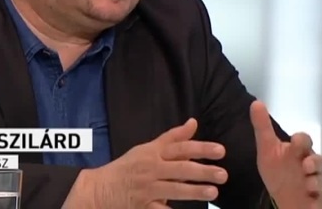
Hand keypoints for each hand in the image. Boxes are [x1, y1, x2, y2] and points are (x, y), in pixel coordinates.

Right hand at [90, 118, 227, 208]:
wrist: (98, 189)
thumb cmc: (127, 168)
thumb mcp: (147, 149)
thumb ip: (172, 138)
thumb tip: (193, 122)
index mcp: (153, 153)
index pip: (180, 147)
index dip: (200, 148)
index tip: (220, 151)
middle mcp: (151, 169)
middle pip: (180, 168)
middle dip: (202, 171)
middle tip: (223, 174)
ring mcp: (146, 189)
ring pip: (173, 189)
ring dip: (194, 191)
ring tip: (213, 193)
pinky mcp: (142, 206)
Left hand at [250, 101, 321, 208]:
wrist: (286, 198)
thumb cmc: (279, 170)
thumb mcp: (267, 149)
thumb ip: (262, 126)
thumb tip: (256, 102)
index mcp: (296, 151)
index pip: (302, 140)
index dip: (300, 139)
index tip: (294, 140)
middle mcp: (308, 164)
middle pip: (316, 158)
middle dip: (312, 160)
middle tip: (304, 163)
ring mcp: (314, 180)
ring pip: (320, 177)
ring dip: (315, 178)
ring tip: (308, 179)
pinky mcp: (316, 196)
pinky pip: (319, 195)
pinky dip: (314, 192)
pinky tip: (309, 192)